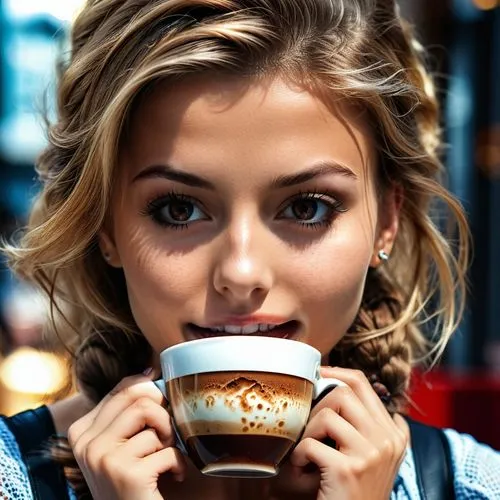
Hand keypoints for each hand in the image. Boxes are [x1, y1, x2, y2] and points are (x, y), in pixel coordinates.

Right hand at [68, 374, 186, 499]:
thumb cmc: (130, 483)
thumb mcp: (119, 444)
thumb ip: (126, 412)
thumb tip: (150, 370)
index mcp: (81, 431)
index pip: (123, 388)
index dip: (150, 395)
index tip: (158, 414)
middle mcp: (86, 443)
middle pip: (138, 397)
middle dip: (162, 414)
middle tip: (166, 436)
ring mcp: (103, 458)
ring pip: (151, 416)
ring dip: (169, 439)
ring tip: (166, 457)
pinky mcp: (126, 474)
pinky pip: (168, 450)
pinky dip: (178, 464)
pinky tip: (172, 478)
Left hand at [277, 367, 407, 499]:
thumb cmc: (359, 493)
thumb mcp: (380, 460)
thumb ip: (379, 429)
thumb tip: (376, 400)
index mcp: (393, 433)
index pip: (363, 383)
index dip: (336, 373)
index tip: (318, 375)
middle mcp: (386, 440)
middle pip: (344, 393)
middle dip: (319, 406)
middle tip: (310, 428)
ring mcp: (370, 454)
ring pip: (327, 414)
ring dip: (308, 432)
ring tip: (305, 451)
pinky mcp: (349, 468)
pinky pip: (311, 444)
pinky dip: (299, 455)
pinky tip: (301, 468)